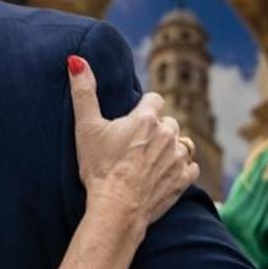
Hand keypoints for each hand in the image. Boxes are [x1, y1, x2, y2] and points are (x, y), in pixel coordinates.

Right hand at [68, 55, 197, 224]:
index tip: (131, 123)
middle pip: (169, 122)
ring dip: (170, 148)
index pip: (154, 100)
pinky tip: (164, 174)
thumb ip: (84, 92)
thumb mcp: (86, 128)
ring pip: (182, 143)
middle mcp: (168, 134)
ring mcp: (179, 157)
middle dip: (156, 130)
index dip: (143, 109)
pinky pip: (191, 166)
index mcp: (146, 119)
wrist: (116, 208)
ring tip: (150, 160)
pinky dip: (180, 168)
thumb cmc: (99, 168)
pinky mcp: (184, 179)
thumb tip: (76, 60)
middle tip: (136, 145)